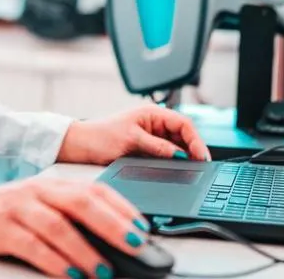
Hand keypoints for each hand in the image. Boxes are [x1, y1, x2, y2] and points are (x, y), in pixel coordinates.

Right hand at [0, 177, 151, 276]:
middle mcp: (40, 190)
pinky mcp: (2, 228)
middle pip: (83, 202)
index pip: (96, 190)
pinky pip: (33, 246)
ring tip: (105, 271)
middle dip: (114, 225)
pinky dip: (54, 262)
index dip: (123, 208)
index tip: (145, 229)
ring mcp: (21, 207)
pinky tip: (70, 276)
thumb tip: (112, 240)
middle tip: (138, 245)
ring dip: (86, 250)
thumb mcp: (41, 206)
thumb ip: (71, 216)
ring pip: (60, 225)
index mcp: (54, 183)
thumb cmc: (7, 212)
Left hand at [57, 104, 210, 164]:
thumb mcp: (131, 140)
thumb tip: (180, 155)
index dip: (195, 139)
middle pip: (183, 135)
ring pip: (177, 146)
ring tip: (191, 170)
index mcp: (153, 113)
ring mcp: (152, 136)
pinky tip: (177, 170)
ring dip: (184, 157)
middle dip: (193, 149)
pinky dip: (173, 162)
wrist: (82, 145)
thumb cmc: (101, 136)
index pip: (183, 123)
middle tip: (201, 167)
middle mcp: (154, 123)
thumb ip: (157, 147)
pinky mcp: (147, 149)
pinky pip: (167, 155)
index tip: (201, 156)